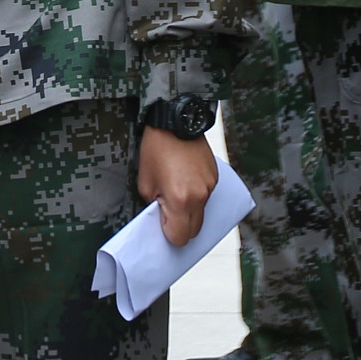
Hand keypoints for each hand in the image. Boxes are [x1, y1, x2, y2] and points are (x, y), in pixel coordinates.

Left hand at [138, 127, 217, 244]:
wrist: (175, 122)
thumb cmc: (156, 150)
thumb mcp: (145, 183)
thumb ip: (154, 207)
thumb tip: (162, 218)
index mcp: (180, 200)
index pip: (180, 238)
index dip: (169, 235)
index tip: (162, 225)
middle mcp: (199, 196)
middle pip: (195, 231)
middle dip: (181, 227)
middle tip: (168, 214)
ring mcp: (210, 187)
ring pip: (201, 213)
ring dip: (190, 211)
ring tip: (176, 192)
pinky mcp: (215, 177)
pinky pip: (206, 197)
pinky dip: (197, 195)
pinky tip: (185, 180)